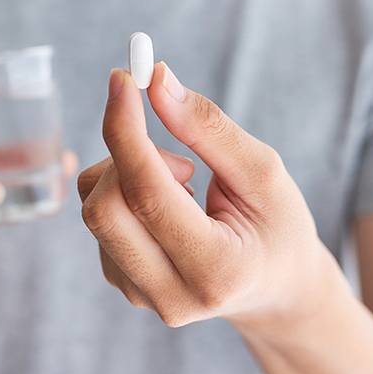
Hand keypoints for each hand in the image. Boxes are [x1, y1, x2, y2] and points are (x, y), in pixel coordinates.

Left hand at [78, 63, 336, 331]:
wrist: (274, 286)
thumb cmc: (278, 225)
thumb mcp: (262, 171)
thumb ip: (208, 127)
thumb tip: (157, 82)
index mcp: (216, 269)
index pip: (148, 195)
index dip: (126, 130)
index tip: (122, 79)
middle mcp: (171, 295)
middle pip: (104, 208)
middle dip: (128, 154)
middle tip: (179, 152)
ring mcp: (140, 295)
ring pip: (95, 208)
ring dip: (129, 173)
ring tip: (186, 184)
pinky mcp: (123, 282)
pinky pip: (99, 218)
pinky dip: (125, 190)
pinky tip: (168, 204)